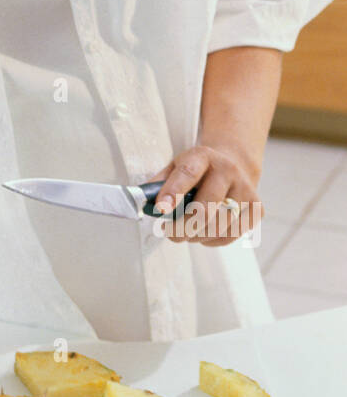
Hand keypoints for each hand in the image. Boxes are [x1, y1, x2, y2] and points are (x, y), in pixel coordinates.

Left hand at [146, 144, 263, 245]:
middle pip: (205, 209)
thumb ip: (157, 184)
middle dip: (182, 227)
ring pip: (218, 226)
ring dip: (196, 236)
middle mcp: (228, 170)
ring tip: (186, 232)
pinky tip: (205, 233)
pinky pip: (231, 236)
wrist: (233, 164)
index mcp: (203, 156)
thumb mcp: (174, 167)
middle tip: (170, 233)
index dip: (172, 193)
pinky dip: (212, 240)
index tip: (160, 211)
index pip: (188, 174)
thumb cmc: (196, 171)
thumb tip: (140, 203)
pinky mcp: (257, 209)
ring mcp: (246, 190)